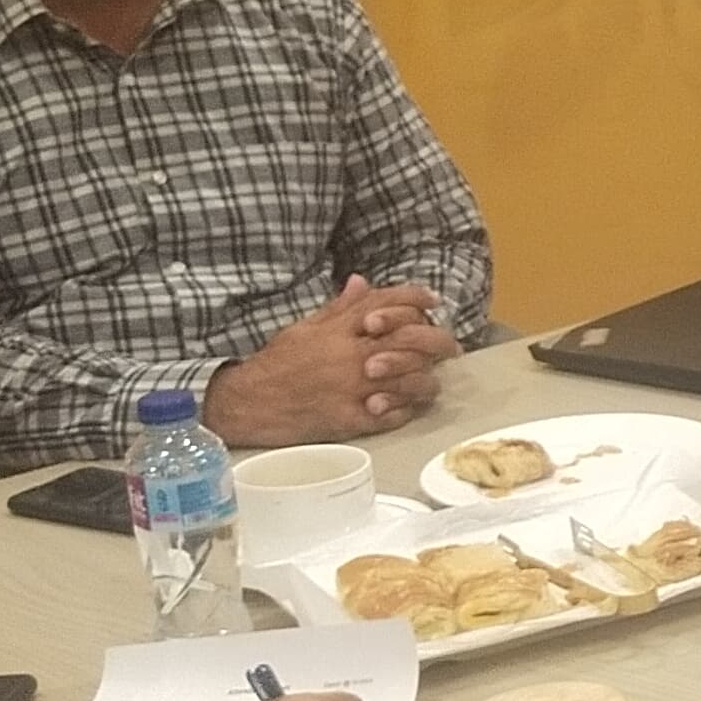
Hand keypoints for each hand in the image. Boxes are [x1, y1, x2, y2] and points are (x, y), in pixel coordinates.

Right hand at [205, 277, 459, 444]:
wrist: (249, 403)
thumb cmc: (279, 363)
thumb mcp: (306, 327)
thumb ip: (339, 308)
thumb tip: (362, 282)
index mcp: (340, 329)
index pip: (388, 303)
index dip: (415, 298)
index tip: (432, 302)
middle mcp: (352, 355)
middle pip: (410, 341)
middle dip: (437, 340)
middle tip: (450, 347)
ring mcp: (354, 388)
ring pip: (411, 379)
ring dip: (426, 378)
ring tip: (429, 380)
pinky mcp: (352, 419)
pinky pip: (395, 414)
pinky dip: (408, 409)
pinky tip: (409, 405)